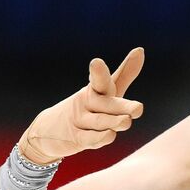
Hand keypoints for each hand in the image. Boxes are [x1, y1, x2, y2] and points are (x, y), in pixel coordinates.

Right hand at [19, 48, 145, 163]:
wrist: (49, 129)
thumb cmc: (89, 106)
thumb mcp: (106, 90)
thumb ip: (124, 74)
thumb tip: (140, 50)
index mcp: (95, 89)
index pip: (100, 81)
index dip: (99, 73)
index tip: (96, 62)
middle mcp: (87, 103)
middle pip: (105, 104)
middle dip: (121, 106)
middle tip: (138, 108)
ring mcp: (80, 121)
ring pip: (98, 122)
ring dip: (112, 122)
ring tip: (126, 122)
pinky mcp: (75, 138)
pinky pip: (87, 139)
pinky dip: (98, 138)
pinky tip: (110, 135)